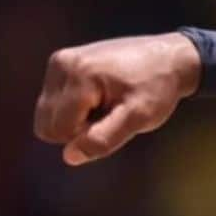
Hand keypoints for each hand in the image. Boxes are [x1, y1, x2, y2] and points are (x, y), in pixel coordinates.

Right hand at [33, 32, 202, 164]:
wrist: (168, 58)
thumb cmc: (156, 88)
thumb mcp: (137, 118)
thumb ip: (104, 139)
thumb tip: (69, 157)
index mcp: (78, 75)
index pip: (59, 129)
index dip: (86, 135)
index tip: (115, 120)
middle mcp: (61, 64)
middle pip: (47, 123)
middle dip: (77, 129)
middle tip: (111, 114)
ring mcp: (59, 61)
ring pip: (48, 114)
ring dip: (76, 119)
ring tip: (107, 105)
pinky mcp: (61, 63)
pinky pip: (54, 102)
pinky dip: (75, 108)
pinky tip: (100, 98)